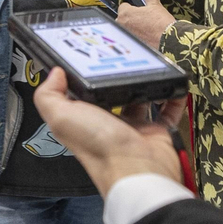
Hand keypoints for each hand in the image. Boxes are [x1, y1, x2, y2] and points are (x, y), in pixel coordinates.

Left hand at [31, 68, 185, 196]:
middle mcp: (107, 125)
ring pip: (140, 99)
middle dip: (116, 76)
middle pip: (111, 94)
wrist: (138, 170)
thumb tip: (54, 74)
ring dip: (144, 82)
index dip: (82, 76)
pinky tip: (173, 82)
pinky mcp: (157, 131)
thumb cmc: (99, 147)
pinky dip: (172, 96)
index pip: (80, 94)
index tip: (88, 53)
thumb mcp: (62, 118)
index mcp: (83, 120)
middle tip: (122, 53)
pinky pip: (167, 110)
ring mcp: (134, 128)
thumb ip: (49, 96)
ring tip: (147, 62)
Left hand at [114, 0, 175, 49]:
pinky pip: (129, 38)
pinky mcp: (130, 45)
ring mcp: (125, 36)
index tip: (141, 10)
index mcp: (125, 13)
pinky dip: (135, 37)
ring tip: (146, 29)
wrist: (168, 41)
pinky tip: (145, 37)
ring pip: (126, 28)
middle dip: (132, 18)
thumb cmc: (161, 24)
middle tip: (145, 20)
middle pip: (123, 18)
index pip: (123, 6)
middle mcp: (121, 25)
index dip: (133, 7)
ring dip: (133, 28)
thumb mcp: (155, 4)